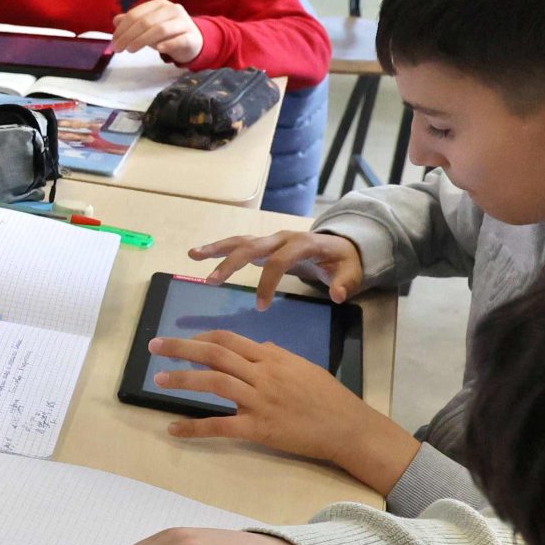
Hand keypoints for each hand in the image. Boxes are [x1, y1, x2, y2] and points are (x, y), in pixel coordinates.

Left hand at [111, 0, 203, 63]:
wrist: (193, 41)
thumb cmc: (166, 33)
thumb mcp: (147, 26)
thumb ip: (132, 22)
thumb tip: (116, 21)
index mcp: (159, 4)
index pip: (136, 14)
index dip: (122, 28)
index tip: (114, 42)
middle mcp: (172, 9)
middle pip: (146, 22)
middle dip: (129, 36)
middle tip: (119, 49)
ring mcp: (184, 22)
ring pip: (161, 29)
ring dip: (142, 40)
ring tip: (131, 50)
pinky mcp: (192, 37)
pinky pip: (179, 40)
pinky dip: (167, 44)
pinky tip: (158, 49)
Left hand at [151, 329, 422, 491]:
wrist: (348, 427)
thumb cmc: (328, 397)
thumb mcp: (302, 367)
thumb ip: (275, 357)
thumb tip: (255, 347)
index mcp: (272, 358)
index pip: (229, 340)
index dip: (202, 338)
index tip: (185, 340)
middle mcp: (262, 375)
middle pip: (215, 354)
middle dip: (181, 348)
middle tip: (155, 345)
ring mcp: (259, 401)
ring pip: (214, 383)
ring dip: (183, 379)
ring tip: (160, 379)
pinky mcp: (258, 428)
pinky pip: (220, 426)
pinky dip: (194, 427)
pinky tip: (174, 429)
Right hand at [186, 230, 364, 305]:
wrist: (341, 245)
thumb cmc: (343, 261)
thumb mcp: (351, 272)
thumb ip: (345, 283)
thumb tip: (336, 294)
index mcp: (302, 244)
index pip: (279, 261)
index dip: (268, 283)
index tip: (260, 307)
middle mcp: (282, 237)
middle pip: (252, 247)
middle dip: (231, 263)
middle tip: (212, 281)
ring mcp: (270, 239)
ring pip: (240, 241)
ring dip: (216, 249)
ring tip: (193, 255)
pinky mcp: (263, 244)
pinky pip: (238, 244)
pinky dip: (217, 248)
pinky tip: (197, 254)